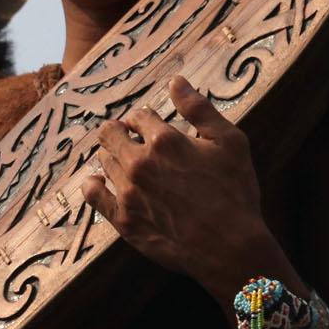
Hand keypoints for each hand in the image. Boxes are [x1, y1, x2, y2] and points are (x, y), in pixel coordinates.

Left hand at [81, 75, 281, 293]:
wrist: (229, 248)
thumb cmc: (235, 193)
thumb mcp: (230, 142)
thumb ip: (200, 109)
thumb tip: (177, 81)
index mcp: (164, 141)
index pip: (139, 117)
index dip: (145, 120)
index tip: (151, 127)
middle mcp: (139, 163)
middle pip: (110, 134)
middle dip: (118, 131)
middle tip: (128, 138)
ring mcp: (127, 192)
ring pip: (103, 161)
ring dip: (112, 156)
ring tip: (126, 161)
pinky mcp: (122, 220)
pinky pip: (93, 194)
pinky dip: (93, 183)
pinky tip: (99, 181)